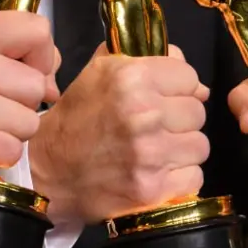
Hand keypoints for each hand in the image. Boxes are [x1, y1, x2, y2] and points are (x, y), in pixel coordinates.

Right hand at [30, 44, 209, 224]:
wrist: (47, 172)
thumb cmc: (76, 120)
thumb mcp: (99, 74)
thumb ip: (144, 58)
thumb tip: (191, 74)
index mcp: (131, 78)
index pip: (190, 77)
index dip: (178, 88)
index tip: (163, 99)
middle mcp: (144, 113)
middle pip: (198, 112)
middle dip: (180, 120)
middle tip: (155, 128)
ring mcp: (150, 154)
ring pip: (200, 145)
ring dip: (182, 150)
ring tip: (155, 152)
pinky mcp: (153, 189)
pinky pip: (194, 177)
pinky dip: (179, 179)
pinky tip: (156, 174)